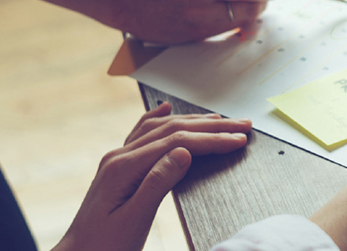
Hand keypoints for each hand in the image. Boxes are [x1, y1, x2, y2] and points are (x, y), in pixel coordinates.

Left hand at [54, 102, 251, 250]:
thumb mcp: (134, 220)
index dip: (211, 140)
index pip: (177, 143)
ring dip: (192, 121)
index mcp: (124, 168)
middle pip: (172, 130)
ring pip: (159, 129)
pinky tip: (165, 109)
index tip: (238, 140)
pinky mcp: (117, 167)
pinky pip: (141, 134)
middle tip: (242, 125)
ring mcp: (117, 160)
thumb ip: (157, 183)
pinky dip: (157, 119)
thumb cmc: (104, 246)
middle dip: (211, 126)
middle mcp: (119, 157)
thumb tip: (184, 152)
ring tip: (221, 119)